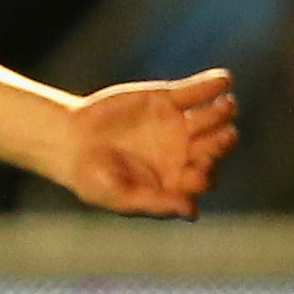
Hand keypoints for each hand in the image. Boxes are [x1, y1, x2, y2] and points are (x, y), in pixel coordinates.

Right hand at [60, 69, 238, 217]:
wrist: (68, 142)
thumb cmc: (92, 178)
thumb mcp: (119, 197)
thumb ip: (155, 204)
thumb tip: (192, 212)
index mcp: (177, 181)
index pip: (204, 178)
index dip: (205, 174)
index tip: (194, 169)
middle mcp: (185, 153)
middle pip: (215, 148)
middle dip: (221, 144)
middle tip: (224, 136)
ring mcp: (179, 125)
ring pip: (213, 118)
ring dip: (222, 113)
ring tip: (226, 106)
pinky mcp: (168, 98)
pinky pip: (197, 90)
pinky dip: (211, 84)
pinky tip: (223, 80)